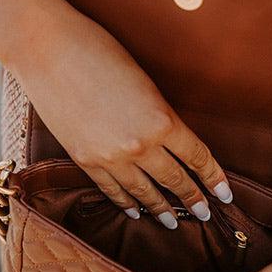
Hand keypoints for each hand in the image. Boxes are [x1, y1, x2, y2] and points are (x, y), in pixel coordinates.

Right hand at [10, 0, 232, 228]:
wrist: (46, 48)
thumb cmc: (99, 50)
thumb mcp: (144, 81)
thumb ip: (159, 114)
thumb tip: (170, 138)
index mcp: (162, 120)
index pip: (198, 157)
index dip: (214, 178)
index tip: (226, 193)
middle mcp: (140, 145)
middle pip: (175, 180)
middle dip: (193, 199)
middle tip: (205, 214)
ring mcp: (110, 157)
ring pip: (144, 192)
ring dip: (162, 209)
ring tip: (175, 222)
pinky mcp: (84, 160)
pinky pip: (111, 190)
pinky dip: (125, 203)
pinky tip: (135, 211)